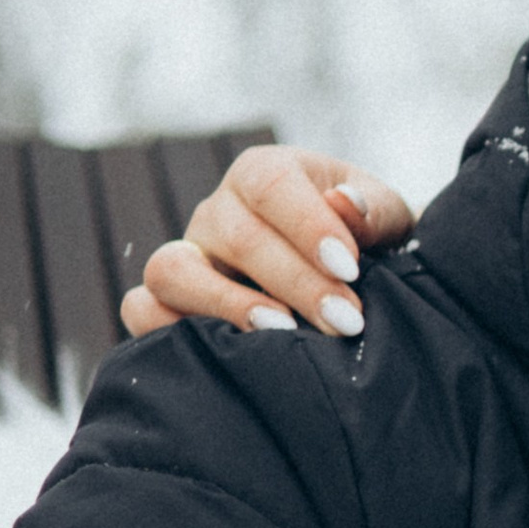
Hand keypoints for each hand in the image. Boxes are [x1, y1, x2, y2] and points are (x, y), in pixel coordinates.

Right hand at [119, 146, 415, 343]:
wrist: (344, 286)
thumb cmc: (366, 246)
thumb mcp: (386, 222)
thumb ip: (374, 211)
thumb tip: (346, 203)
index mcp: (264, 174)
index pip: (269, 184)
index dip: (307, 225)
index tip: (350, 268)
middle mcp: (217, 211)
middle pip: (236, 237)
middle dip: (296, 282)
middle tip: (346, 321)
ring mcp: (186, 256)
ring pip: (171, 270)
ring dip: (226, 305)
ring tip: (283, 333)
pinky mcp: (167, 302)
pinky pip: (142, 310)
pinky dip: (169, 330)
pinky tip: (230, 353)